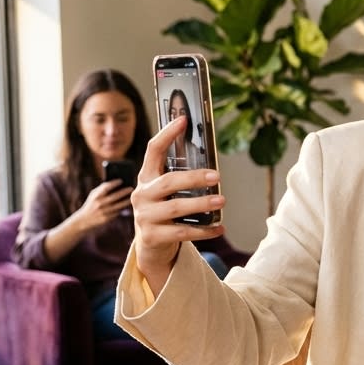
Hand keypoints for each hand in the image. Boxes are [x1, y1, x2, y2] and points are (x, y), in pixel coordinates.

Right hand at [72, 180, 132, 230]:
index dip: (113, 183)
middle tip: (131, 188)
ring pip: (118, 206)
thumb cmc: (91, 204)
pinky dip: (122, 209)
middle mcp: (99, 204)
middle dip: (123, 192)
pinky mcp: (106, 219)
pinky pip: (117, 212)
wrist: (83, 219)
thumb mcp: (93, 195)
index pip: (105, 188)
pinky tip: (127, 205)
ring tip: (131, 197)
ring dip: (126, 201)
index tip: (121, 180)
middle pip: (114, 197)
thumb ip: (102, 189)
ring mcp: (103, 212)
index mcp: (95, 196)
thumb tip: (116, 183)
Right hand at [132, 116, 226, 289]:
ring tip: (221, 201)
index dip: (167, 134)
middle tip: (217, 176)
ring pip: (176, 208)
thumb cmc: (165, 212)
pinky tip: (220, 228)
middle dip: (194, 178)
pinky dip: (204, 230)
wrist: (151, 245)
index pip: (153, 150)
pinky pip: (182, 232)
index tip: (184, 119)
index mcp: (147, 178)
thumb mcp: (168, 193)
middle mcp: (142, 194)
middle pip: (169, 182)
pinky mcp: (152, 236)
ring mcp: (144, 216)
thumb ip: (182, 180)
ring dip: (201, 204)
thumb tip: (213, 167)